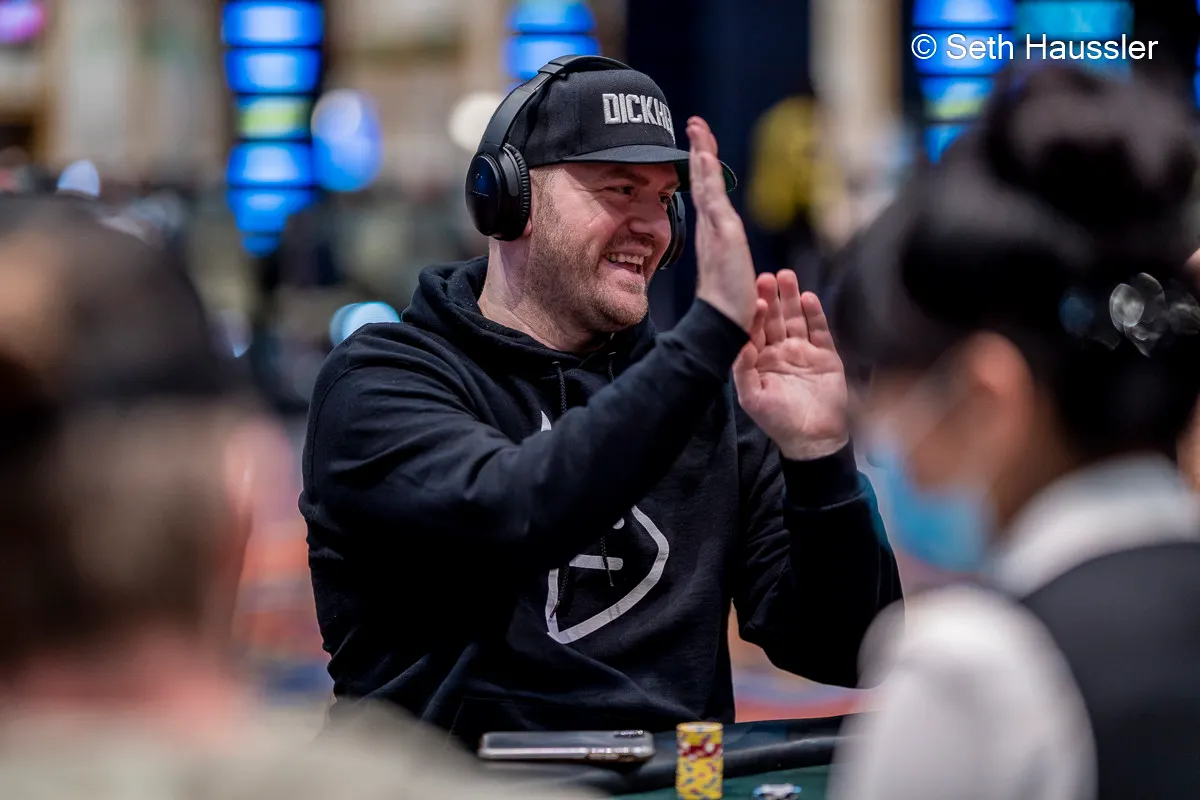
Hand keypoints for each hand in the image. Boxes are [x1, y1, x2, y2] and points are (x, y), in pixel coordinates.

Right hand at [687, 117, 756, 331]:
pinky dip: (705, 177)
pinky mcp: (722, 234)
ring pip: (706, 184)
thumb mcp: (730, 275)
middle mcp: (711, 228)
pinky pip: (712, 199)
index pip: (707, 193)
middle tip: (694, 124)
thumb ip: (726, 261)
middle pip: (703, 181)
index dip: (703, 168)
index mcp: (713, 234)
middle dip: (699, 151)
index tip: (700, 144)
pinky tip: (703, 157)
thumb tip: (727, 258)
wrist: (724, 321)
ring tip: (697, 129)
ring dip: (702, 154)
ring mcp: (715, 229)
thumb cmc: (727, 305)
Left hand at [733, 270, 849, 459]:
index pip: (753, 330)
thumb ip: (742, 370)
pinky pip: (819, 330)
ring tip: (786, 276)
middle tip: (765, 276)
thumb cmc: (779, 421)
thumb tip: (738, 342)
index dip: (753, 314)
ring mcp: (803, 351)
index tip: (752, 298)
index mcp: (759, 360)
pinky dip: (814, 313)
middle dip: (770, 297)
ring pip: (795, 318)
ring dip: (791, 298)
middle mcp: (780, 351)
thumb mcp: (752, 398)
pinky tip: (808, 297)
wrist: (814, 438)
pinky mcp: (826, 354)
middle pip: (774, 318)